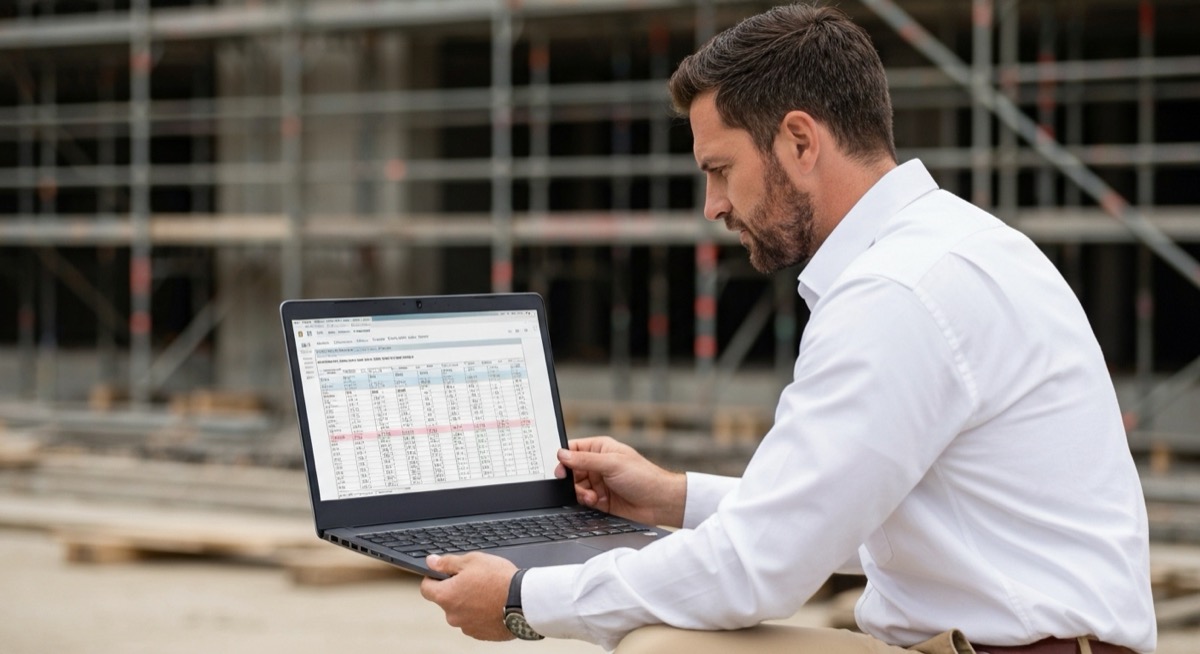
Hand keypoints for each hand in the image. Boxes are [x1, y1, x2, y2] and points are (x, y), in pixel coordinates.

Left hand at [419, 552, 517, 640]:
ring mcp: (467, 627)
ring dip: (469, 604)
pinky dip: (481, 614)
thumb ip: (447, 562)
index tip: (442, 574)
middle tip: (474, 580)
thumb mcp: (472, 560)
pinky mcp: (481, 634)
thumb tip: (431, 562)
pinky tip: (494, 604)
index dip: (433, 579)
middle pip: (446, 601)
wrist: (524, 601)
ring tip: (488, 592)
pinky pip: (475, 622)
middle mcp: (453, 615)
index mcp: (446, 596)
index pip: (426, 589)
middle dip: (456, 591)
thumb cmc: (499, 580)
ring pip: (462, 612)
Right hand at [555, 436, 686, 527]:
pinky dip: (585, 501)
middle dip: (571, 479)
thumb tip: (562, 454)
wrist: (659, 502)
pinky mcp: (600, 499)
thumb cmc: (643, 476)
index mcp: (600, 449)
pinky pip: (583, 499)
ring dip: (579, 492)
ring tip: (590, 495)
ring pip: (576, 486)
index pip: (574, 449)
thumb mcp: (612, 464)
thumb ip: (585, 459)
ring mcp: (599, 482)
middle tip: (574, 484)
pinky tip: (595, 501)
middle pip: (571, 470)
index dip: (564, 458)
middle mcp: (598, 464)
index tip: (560, 468)